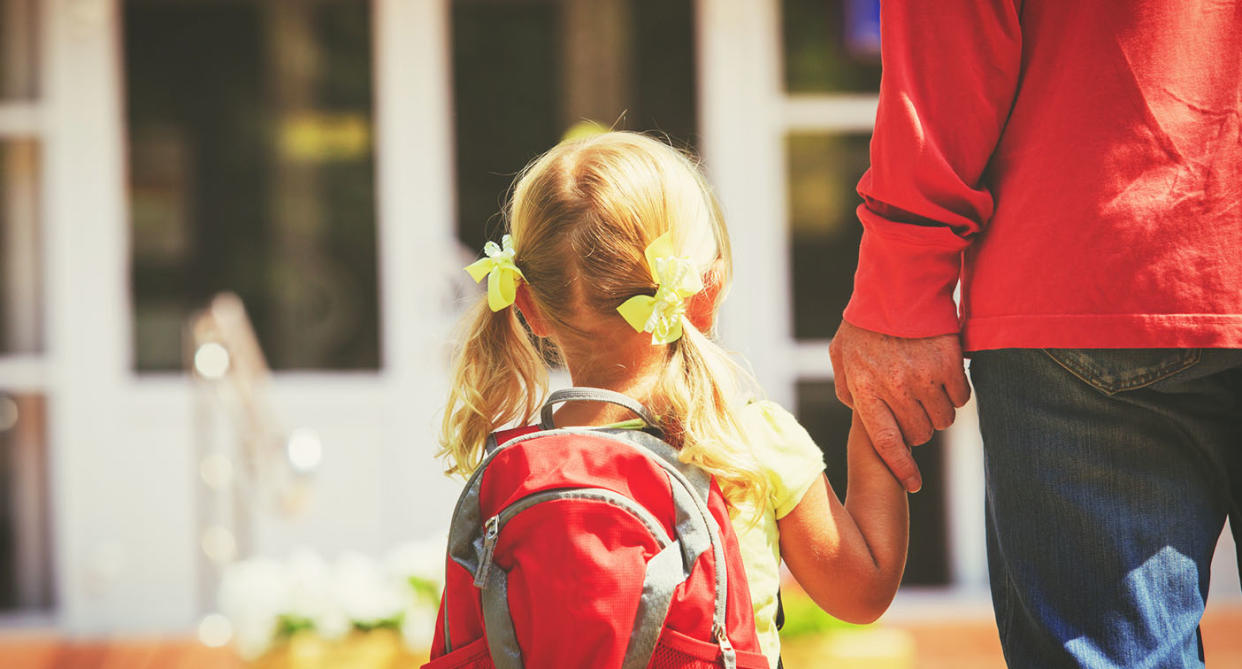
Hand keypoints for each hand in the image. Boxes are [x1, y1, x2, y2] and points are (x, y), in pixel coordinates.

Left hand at [828, 320, 969, 491]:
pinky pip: (962, 398)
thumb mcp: (842, 355)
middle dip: (918, 428)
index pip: (886, 444)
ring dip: (939, 411)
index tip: (914, 485)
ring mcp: (924, 377)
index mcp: (866, 390)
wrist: (898, 284)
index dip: (901, 469)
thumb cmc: (866, 321)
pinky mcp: (949, 364)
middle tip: (914, 408)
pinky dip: (957, 393)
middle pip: (919, 434)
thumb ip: (846, 387)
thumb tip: (856, 411)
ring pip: (943, 420)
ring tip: (928, 388)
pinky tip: (945, 376)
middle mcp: (895, 389)